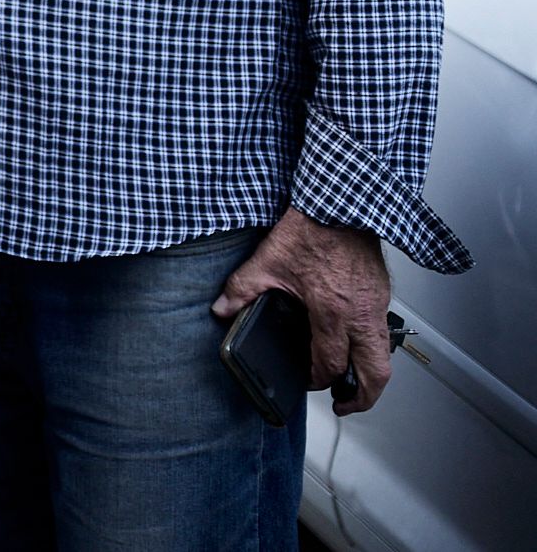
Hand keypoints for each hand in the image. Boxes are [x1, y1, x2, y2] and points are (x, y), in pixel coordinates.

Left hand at [215, 208, 395, 414]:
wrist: (342, 203)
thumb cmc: (312, 229)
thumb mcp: (267, 260)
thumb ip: (242, 289)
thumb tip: (221, 309)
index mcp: (332, 312)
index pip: (330, 364)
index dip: (318, 379)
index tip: (308, 380)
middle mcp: (361, 315)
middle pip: (375, 373)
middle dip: (363, 397)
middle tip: (346, 403)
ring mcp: (377, 306)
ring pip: (385, 356)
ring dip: (372, 375)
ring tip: (354, 384)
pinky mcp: (383, 294)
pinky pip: (384, 333)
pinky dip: (374, 349)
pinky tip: (356, 346)